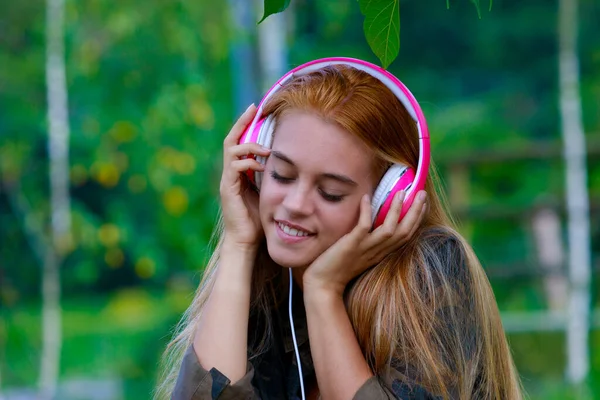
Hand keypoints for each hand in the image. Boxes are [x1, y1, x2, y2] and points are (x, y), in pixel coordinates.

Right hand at [220, 104, 270, 249]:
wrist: (246, 242)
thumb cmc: (259, 220)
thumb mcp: (269, 192)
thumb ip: (273, 177)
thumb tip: (289, 162)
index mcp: (239, 172)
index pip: (240, 142)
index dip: (246, 125)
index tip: (257, 109)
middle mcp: (230, 173)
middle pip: (231, 139)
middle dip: (242, 122)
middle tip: (254, 108)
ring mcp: (227, 180)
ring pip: (232, 150)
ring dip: (250, 145)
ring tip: (267, 148)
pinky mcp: (228, 189)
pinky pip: (235, 167)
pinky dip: (248, 162)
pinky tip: (262, 166)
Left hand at [302, 190, 427, 296]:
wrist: (324, 285)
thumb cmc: (339, 268)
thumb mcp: (361, 254)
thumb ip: (370, 241)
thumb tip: (373, 222)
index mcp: (382, 253)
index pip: (405, 235)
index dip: (416, 219)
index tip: (422, 203)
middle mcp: (377, 251)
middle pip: (404, 231)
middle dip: (415, 212)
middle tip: (422, 193)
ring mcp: (365, 248)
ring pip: (389, 230)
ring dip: (396, 211)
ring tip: (400, 193)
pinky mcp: (351, 245)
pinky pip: (363, 227)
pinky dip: (366, 211)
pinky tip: (366, 198)